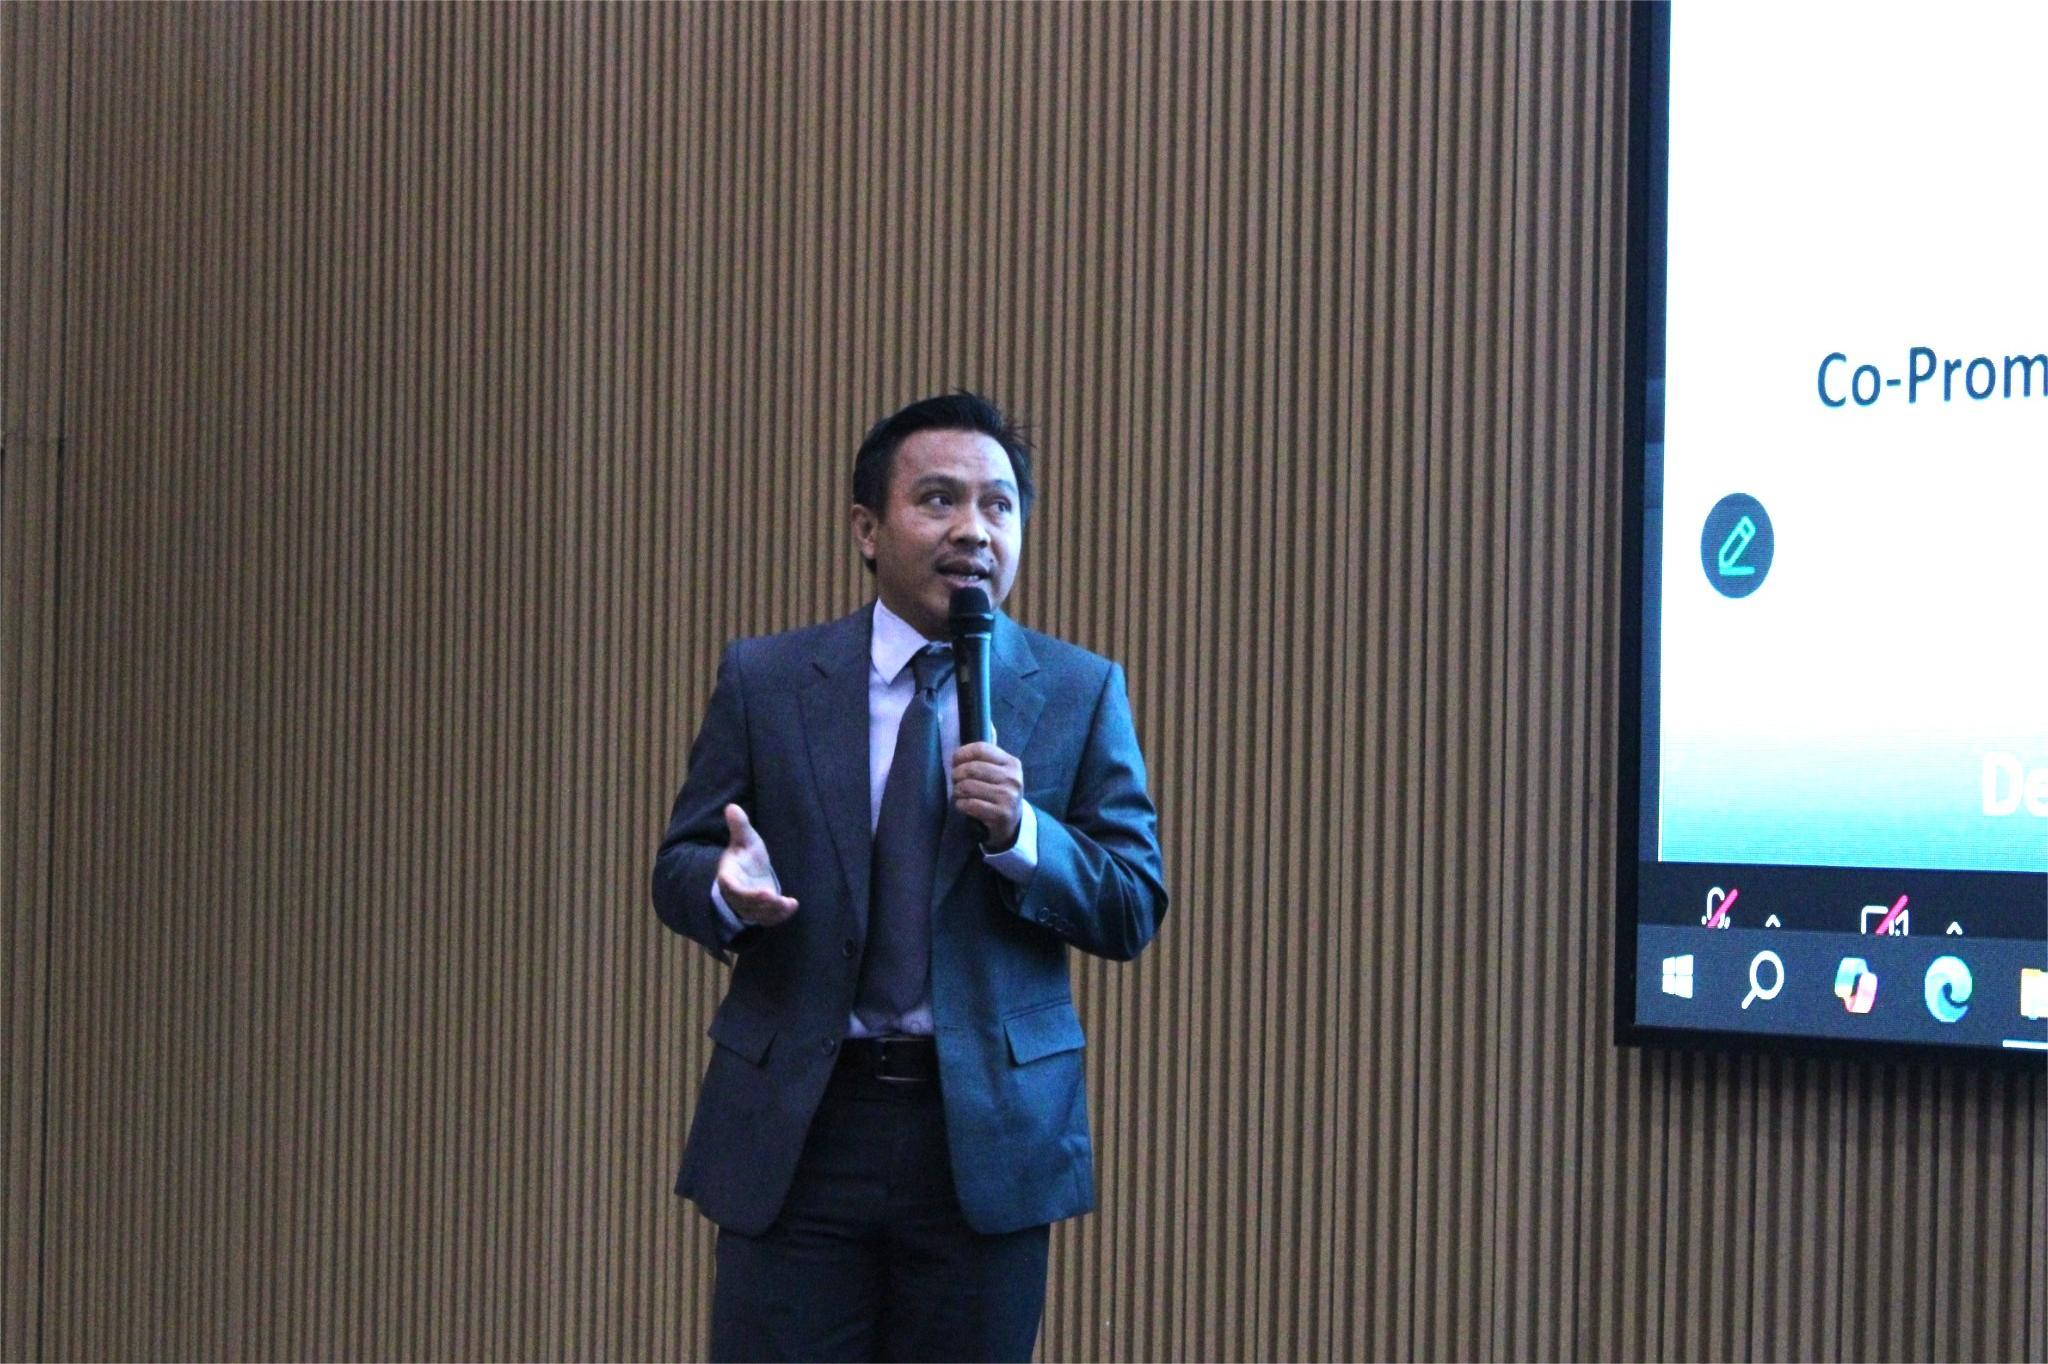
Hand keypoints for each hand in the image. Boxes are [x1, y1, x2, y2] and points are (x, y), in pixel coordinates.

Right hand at [716, 804, 798, 926]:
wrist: (749, 873)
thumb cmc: (745, 855)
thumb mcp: (744, 839)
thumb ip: (739, 826)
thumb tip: (732, 806)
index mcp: (728, 876)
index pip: (729, 886)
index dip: (740, 890)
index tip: (753, 888)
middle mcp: (736, 895)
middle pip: (744, 903)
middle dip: (758, 902)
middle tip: (773, 897)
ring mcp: (748, 906)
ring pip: (757, 914)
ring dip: (772, 911)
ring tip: (787, 904)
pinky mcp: (760, 913)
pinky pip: (768, 919)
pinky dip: (780, 916)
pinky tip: (792, 906)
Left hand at [952, 741, 1023, 850]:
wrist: (1012, 821)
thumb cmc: (999, 791)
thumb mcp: (1000, 770)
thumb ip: (990, 752)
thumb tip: (991, 725)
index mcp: (1012, 763)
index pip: (981, 749)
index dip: (962, 753)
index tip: (955, 761)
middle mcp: (1013, 779)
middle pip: (972, 768)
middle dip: (957, 774)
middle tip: (955, 780)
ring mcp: (1008, 797)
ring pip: (968, 787)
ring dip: (957, 791)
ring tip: (959, 793)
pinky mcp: (1001, 814)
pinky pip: (970, 805)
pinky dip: (961, 804)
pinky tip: (963, 805)